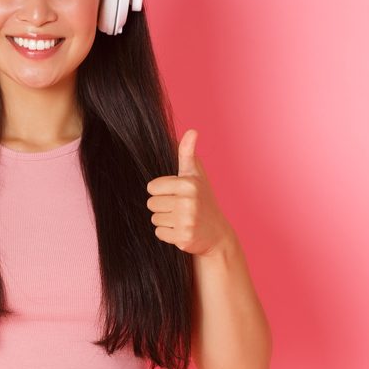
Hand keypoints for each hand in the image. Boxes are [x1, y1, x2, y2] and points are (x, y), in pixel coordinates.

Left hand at [145, 129, 234, 257]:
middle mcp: (188, 201)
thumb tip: (192, 131)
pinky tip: (182, 230)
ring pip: (154, 219)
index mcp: (188, 183)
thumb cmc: (202, 200)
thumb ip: (187, 153)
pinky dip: (168, 234)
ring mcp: (187, 220)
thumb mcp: (196, 175)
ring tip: (182, 219)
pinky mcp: (183, 237)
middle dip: (163, 207)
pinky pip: (159, 233)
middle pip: (151, 204)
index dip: (161, 191)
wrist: (217, 234)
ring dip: (165, 221)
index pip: (152, 187)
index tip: (177, 194)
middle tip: (181, 209)